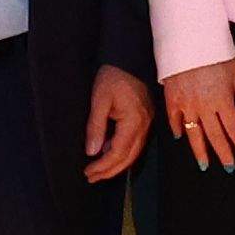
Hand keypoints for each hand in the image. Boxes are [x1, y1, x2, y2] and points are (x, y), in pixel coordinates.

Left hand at [84, 66, 151, 181]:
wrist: (128, 57)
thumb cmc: (113, 76)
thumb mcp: (99, 100)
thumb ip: (96, 127)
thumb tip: (91, 152)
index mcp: (134, 121)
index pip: (118, 152)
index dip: (103, 166)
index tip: (88, 172)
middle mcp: (144, 126)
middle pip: (129, 157)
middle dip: (109, 171)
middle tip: (91, 178)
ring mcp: (147, 123)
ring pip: (133, 152)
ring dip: (116, 164)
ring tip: (98, 170)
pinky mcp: (145, 118)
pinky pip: (135, 143)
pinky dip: (122, 152)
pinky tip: (109, 152)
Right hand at [167, 59, 234, 171]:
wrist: (187, 38)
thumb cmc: (214, 50)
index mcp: (223, 100)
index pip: (234, 128)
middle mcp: (204, 106)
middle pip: (215, 136)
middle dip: (223, 153)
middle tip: (228, 166)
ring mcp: (186, 104)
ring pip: (194, 134)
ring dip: (200, 151)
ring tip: (205, 165)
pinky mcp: (171, 98)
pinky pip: (174, 119)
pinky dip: (177, 129)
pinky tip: (181, 137)